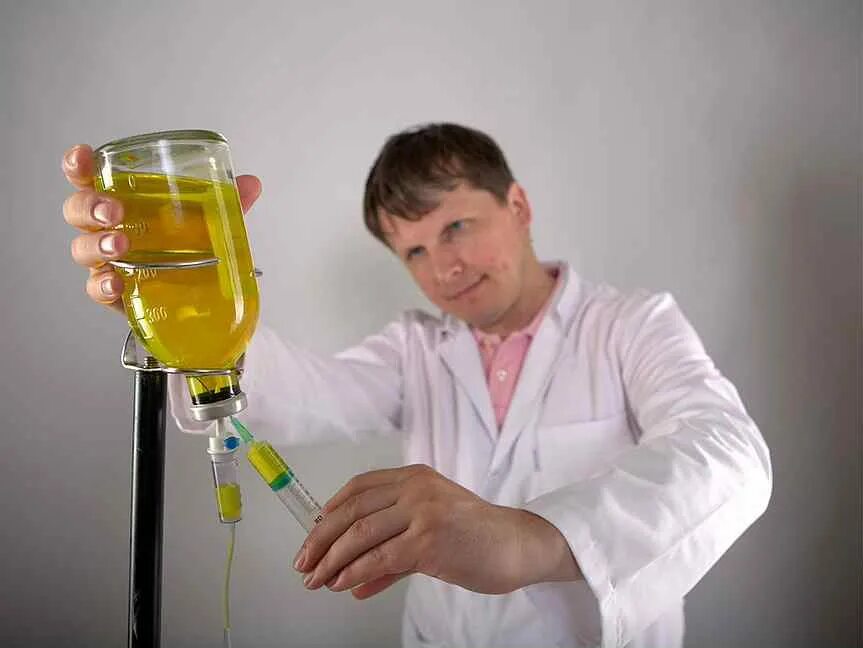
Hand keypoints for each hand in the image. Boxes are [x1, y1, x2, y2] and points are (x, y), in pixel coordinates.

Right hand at [61, 144, 262, 313]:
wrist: (196, 297)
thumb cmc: (189, 248)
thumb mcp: (210, 222)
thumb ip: (228, 203)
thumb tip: (250, 184)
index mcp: (125, 201)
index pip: (90, 177)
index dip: (79, 165)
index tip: (84, 157)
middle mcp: (108, 228)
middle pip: (78, 210)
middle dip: (89, 207)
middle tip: (113, 211)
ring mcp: (108, 261)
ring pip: (83, 249)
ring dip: (98, 245)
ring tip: (120, 246)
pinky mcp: (115, 293)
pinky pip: (97, 288)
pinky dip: (103, 285)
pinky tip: (117, 282)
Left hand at [293, 464, 580, 599]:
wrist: (518, 545)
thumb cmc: (477, 537)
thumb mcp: (431, 532)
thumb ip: (391, 551)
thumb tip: (353, 580)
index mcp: (415, 476)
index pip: (359, 487)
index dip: (330, 511)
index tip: (313, 534)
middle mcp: (416, 487)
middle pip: (352, 509)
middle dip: (321, 539)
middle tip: (304, 562)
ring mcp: (422, 511)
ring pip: (360, 533)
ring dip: (332, 560)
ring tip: (317, 579)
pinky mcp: (428, 539)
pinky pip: (380, 558)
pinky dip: (354, 572)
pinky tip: (342, 584)